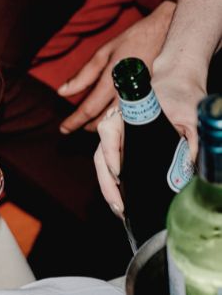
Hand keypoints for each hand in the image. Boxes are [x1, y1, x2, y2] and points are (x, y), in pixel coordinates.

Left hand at [58, 1, 174, 132]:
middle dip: (88, 126)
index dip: (75, 121)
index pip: (90, 109)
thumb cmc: (132, 41)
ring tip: (91, 125)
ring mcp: (144, 97)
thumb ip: (83, 76)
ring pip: (120, 123)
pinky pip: (133, 116)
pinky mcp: (154, 98)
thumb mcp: (103, 53)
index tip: (63, 129)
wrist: (167, 32)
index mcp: (114, 81)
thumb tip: (62, 92)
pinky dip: (120, 121)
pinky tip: (113, 118)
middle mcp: (129, 93)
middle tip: (77, 126)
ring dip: (104, 126)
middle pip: (105, 120)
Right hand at [93, 49, 203, 217]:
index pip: (108, 135)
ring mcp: (115, 137)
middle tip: (119, 207)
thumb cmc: (181, 97)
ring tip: (120, 210)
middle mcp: (114, 127)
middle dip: (107, 184)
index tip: (119, 174)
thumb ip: (193, 141)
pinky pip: (110, 164)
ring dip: (108, 188)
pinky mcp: (121, 145)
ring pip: (102, 164)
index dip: (111, 156)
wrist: (177, 84)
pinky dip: (113, 183)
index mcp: (125, 115)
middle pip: (101, 157)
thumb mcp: (192, 117)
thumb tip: (189, 169)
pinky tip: (122, 199)